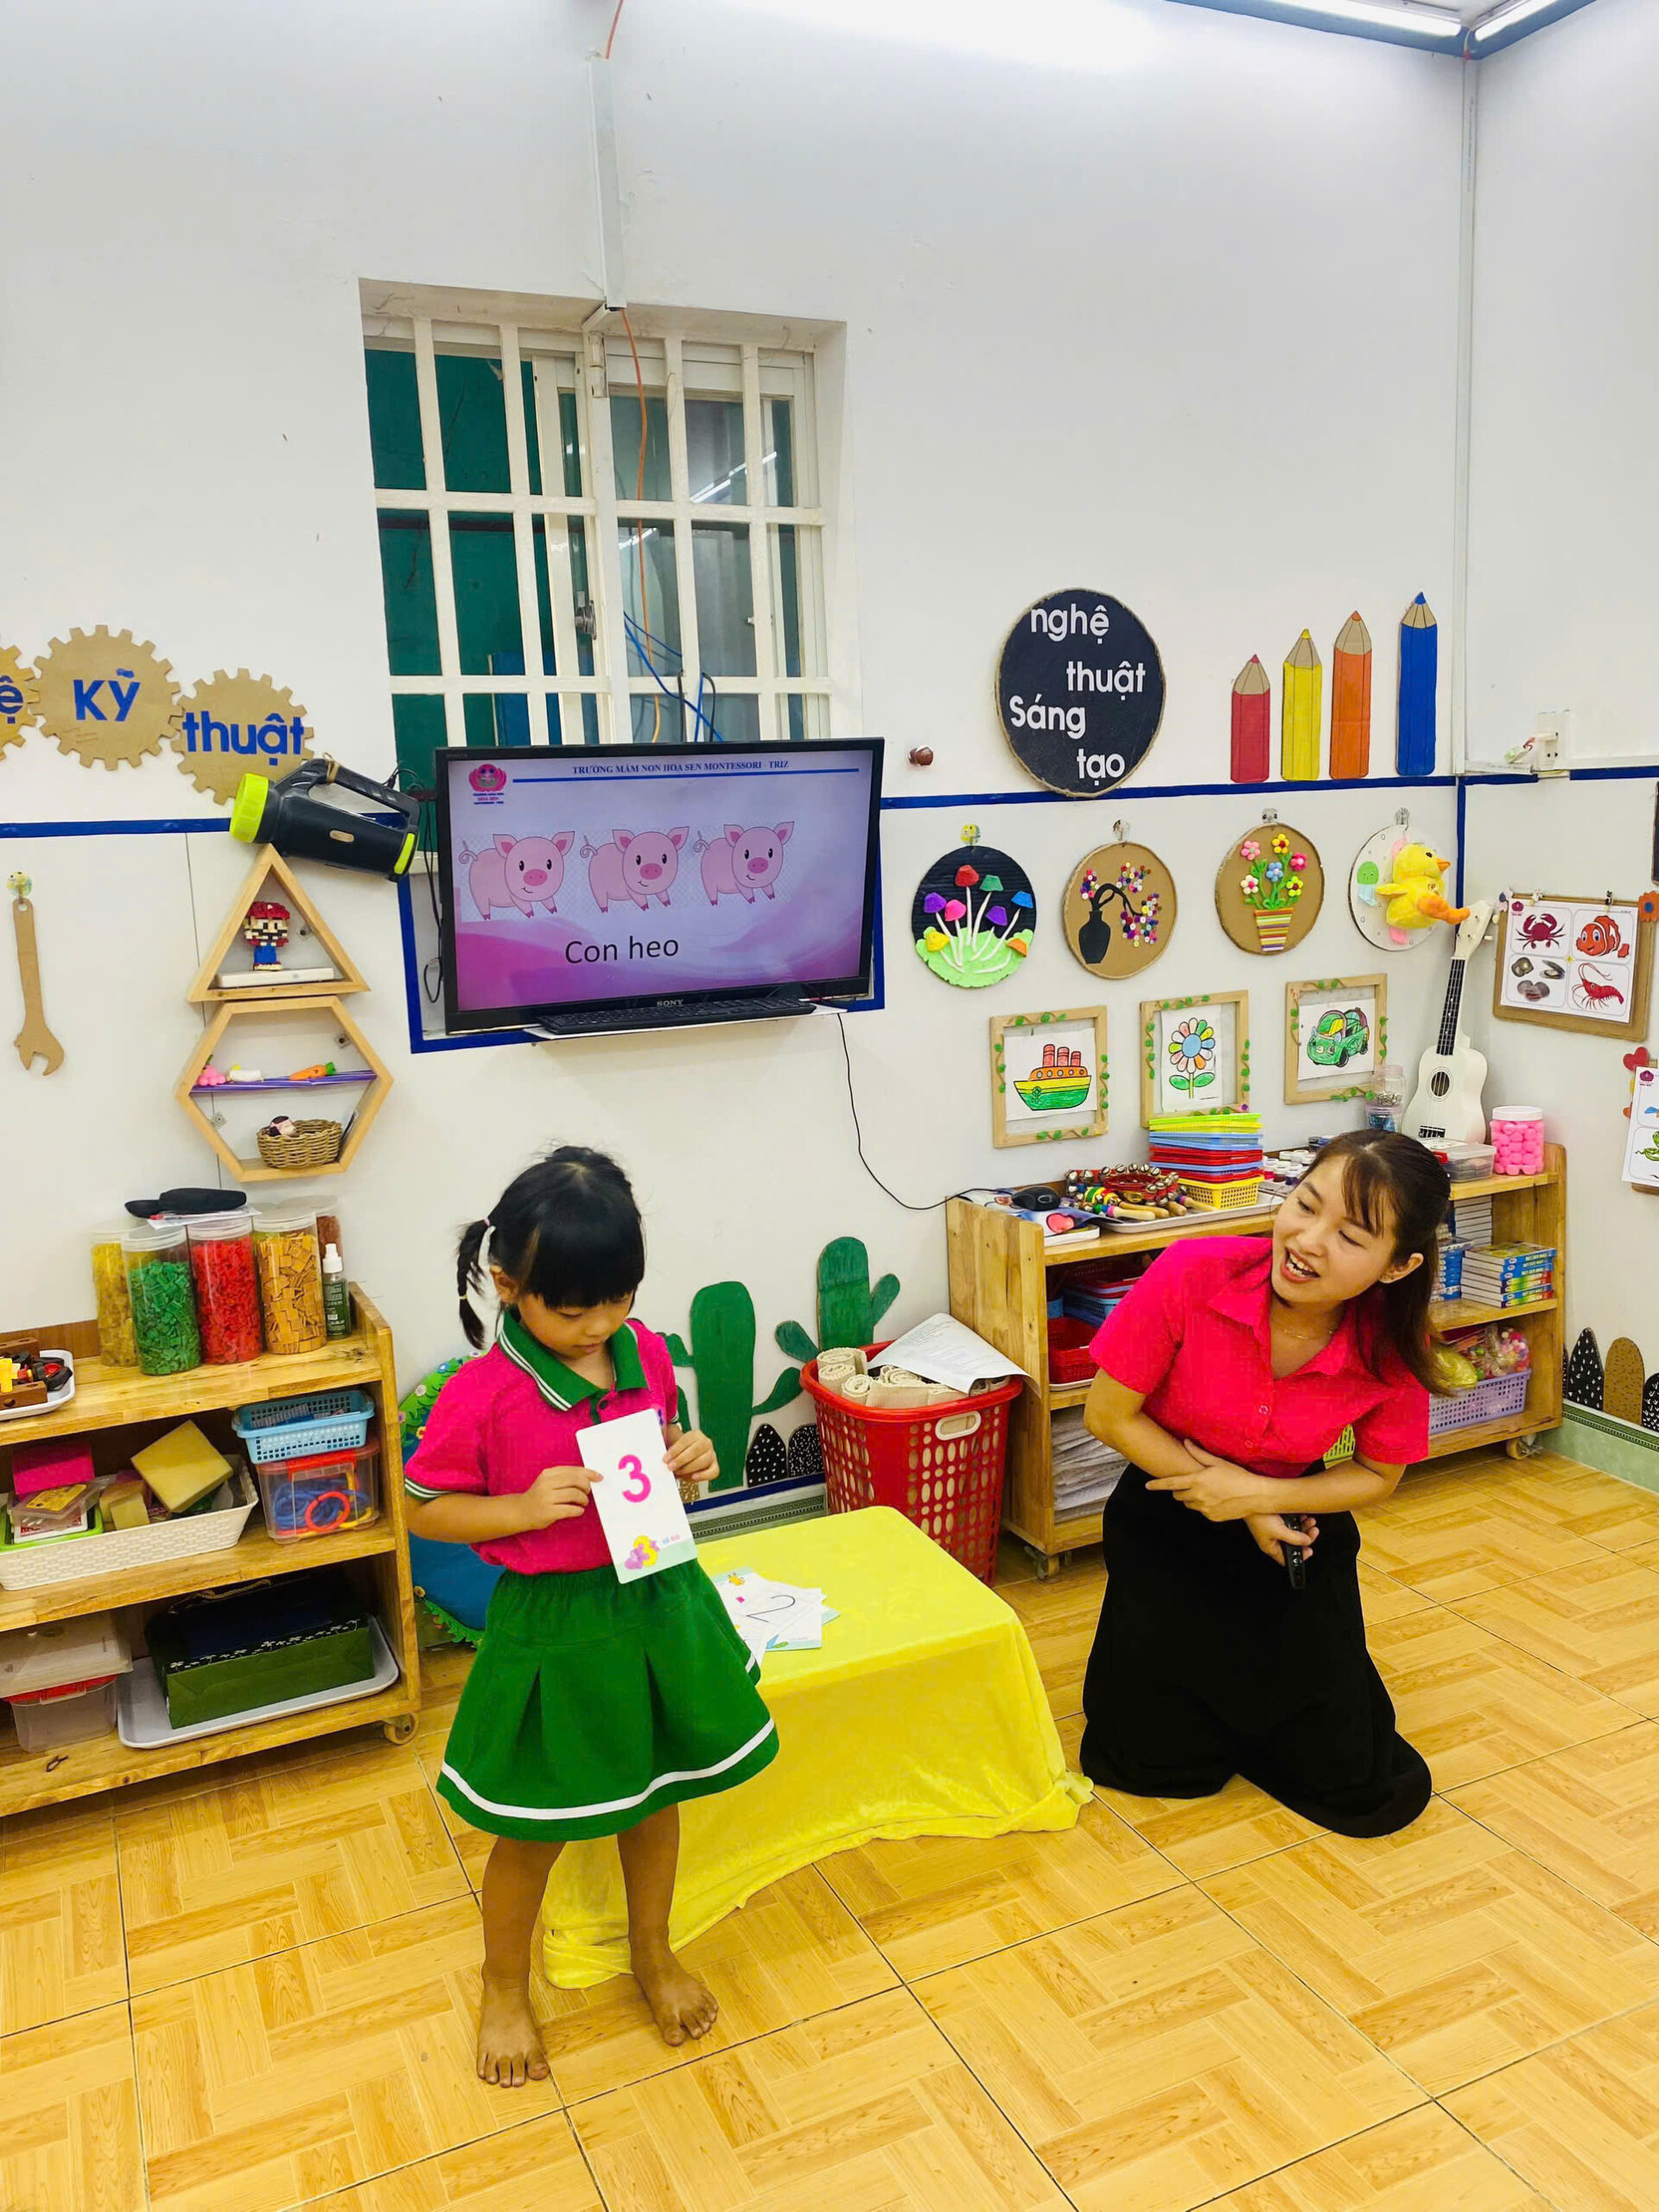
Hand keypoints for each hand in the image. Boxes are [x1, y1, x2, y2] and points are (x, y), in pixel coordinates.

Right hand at [514, 1465, 596, 1531]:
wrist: (520, 1511)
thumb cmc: (540, 1496)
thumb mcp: (548, 1482)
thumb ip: (564, 1478)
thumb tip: (589, 1478)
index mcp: (548, 1474)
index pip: (573, 1470)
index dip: (588, 1473)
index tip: (599, 1477)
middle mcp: (546, 1484)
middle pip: (575, 1480)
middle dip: (586, 1486)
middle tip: (588, 1492)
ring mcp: (546, 1498)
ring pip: (573, 1494)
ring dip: (583, 1499)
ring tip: (583, 1502)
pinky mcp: (547, 1512)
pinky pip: (569, 1509)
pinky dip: (578, 1510)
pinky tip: (578, 1511)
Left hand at [664, 1427, 718, 1485]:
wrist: (685, 1459)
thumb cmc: (677, 1451)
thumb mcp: (670, 1440)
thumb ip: (665, 1434)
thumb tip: (660, 1429)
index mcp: (695, 1434)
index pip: (686, 1440)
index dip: (675, 1450)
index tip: (665, 1458)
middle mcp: (706, 1443)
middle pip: (695, 1450)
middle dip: (681, 1460)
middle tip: (670, 1466)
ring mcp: (712, 1455)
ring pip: (704, 1460)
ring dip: (689, 1468)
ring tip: (678, 1472)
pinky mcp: (714, 1467)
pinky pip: (713, 1472)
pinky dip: (704, 1475)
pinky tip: (694, 1477)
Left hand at [1146, 1443, 1266, 1521]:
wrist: (1254, 1495)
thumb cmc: (1237, 1475)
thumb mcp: (1217, 1462)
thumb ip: (1198, 1454)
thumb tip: (1185, 1442)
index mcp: (1196, 1481)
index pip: (1170, 1484)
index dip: (1157, 1485)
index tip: (1147, 1486)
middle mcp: (1197, 1496)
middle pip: (1178, 1495)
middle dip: (1181, 1490)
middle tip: (1193, 1483)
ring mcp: (1204, 1509)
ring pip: (1189, 1504)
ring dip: (1192, 1498)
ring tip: (1209, 1490)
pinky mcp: (1212, 1517)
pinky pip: (1202, 1511)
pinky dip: (1205, 1506)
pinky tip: (1217, 1499)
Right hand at [1246, 1511, 1317, 1565]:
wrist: (1252, 1499)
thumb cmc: (1258, 1517)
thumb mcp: (1279, 1531)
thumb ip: (1294, 1538)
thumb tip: (1306, 1541)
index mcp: (1271, 1547)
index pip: (1286, 1559)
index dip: (1299, 1556)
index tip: (1309, 1550)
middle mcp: (1273, 1539)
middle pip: (1294, 1543)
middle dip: (1305, 1537)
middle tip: (1313, 1532)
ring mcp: (1275, 1528)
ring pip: (1294, 1532)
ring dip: (1304, 1527)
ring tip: (1310, 1521)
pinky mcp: (1277, 1519)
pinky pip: (1292, 1522)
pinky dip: (1299, 1519)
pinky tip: (1303, 1516)